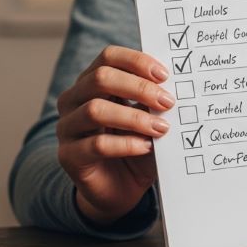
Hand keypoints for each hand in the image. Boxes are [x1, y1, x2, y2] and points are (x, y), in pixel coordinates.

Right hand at [55, 45, 174, 224]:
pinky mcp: (69, 156)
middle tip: (168, 102)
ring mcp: (67, 128)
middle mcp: (74, 100)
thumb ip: (157, 102)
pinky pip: (96, 144)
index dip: (136, 61)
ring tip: (162, 128)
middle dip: (139, 87)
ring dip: (134, 118)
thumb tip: (179, 87)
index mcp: (94, 83)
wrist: (122, 189)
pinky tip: (146, 147)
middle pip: (100, 78)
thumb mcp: (151, 120)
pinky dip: (125, 144)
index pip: (108, 58)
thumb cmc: (139, 146)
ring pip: (95, 110)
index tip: (165, 75)